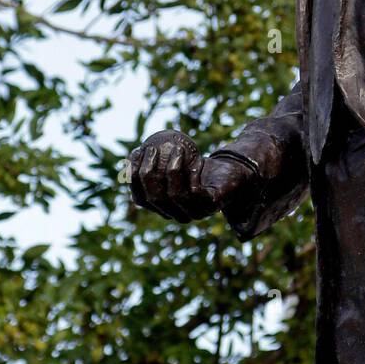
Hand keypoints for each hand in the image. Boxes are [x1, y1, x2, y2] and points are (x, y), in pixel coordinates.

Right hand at [128, 130, 255, 222]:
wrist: (233, 174)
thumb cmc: (200, 167)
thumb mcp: (174, 161)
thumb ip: (155, 161)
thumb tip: (131, 155)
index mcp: (164, 208)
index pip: (140, 198)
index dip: (134, 176)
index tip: (136, 152)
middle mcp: (177, 215)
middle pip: (154, 198)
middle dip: (149, 172)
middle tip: (151, 149)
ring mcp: (195, 213)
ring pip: (174, 196)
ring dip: (172, 169)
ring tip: (175, 148)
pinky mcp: (211, 207)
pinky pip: (196, 191)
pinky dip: (192, 173)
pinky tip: (194, 158)